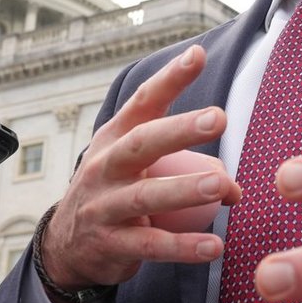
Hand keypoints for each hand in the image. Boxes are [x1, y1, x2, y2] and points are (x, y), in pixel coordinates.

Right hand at [40, 45, 242, 297]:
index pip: (143, 102)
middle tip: (219, 118)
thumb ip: (188, 167)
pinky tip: (213, 247)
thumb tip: (235, 186)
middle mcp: (105, 166)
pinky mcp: (111, 244)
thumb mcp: (138, 168)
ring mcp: (104, 205)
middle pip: (142, 143)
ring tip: (223, 186)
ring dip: (185, 190)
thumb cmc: (116, 191)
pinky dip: (182, 247)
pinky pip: (150, 245)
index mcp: (116, 138)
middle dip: (180, 129)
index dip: (170, 79)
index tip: (197, 55)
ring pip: (145, 196)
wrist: (66, 245)